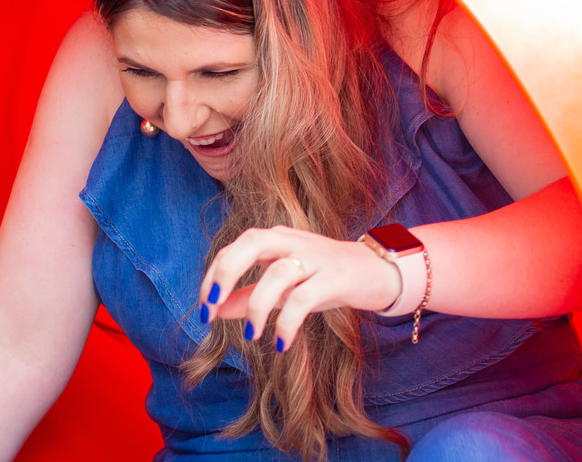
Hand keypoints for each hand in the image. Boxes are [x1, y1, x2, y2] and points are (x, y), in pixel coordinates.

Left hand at [198, 225, 401, 350]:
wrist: (376, 272)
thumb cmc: (324, 277)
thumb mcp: (283, 286)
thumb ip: (249, 293)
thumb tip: (218, 310)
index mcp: (276, 239)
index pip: (234, 248)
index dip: (213, 276)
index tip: (204, 309)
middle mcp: (292, 242)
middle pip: (250, 243)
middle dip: (225, 273)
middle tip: (212, 307)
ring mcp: (315, 258)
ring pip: (277, 274)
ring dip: (256, 306)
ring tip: (252, 334)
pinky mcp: (335, 277)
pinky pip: (304, 298)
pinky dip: (287, 322)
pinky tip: (280, 343)